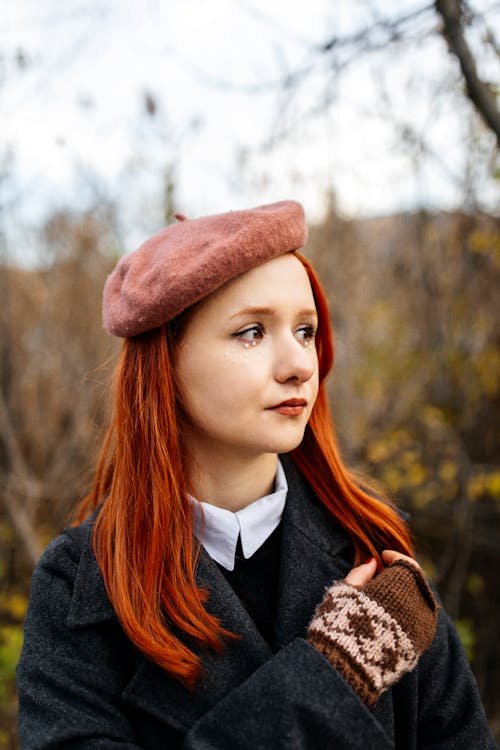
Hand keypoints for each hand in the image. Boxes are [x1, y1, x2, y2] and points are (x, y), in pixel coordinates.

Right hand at [308, 550, 438, 706]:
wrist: (345, 667)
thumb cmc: (340, 622)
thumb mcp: (345, 591)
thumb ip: (361, 573)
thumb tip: (373, 562)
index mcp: (399, 587)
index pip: (406, 564)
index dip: (394, 557)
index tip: (382, 557)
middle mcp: (416, 606)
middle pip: (416, 582)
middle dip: (401, 575)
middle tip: (383, 574)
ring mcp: (421, 629)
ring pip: (420, 601)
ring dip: (407, 594)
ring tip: (385, 595)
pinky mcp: (419, 647)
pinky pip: (420, 622)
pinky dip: (409, 613)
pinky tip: (391, 615)